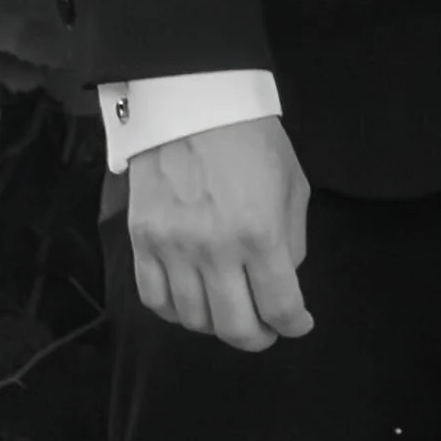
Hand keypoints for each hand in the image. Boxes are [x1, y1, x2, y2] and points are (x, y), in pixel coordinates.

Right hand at [126, 113, 311, 349]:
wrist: (193, 102)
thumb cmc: (252, 139)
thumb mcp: (292, 186)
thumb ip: (291, 242)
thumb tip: (281, 282)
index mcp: (260, 234)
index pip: (279, 306)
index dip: (294, 325)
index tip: (298, 324)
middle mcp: (215, 249)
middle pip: (234, 327)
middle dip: (257, 338)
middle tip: (264, 330)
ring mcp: (173, 247)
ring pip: (192, 319)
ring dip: (216, 325)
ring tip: (228, 311)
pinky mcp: (142, 240)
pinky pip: (154, 299)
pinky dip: (175, 312)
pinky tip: (191, 303)